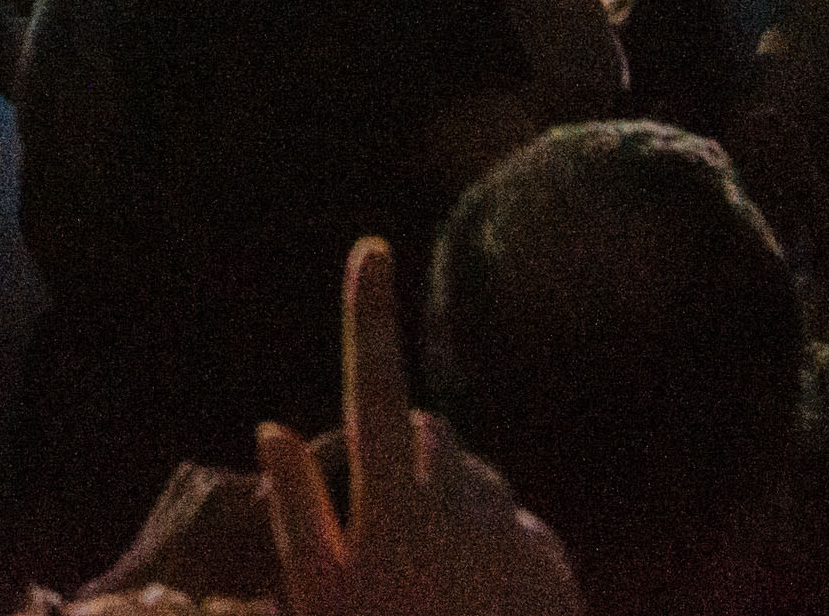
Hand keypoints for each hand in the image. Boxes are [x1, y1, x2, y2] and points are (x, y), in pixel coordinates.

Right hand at [254, 237, 579, 615]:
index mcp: (394, 504)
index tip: (370, 249)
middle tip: (377, 521)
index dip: (369, 315)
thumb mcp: (320, 600)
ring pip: (474, 479)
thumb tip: (275, 428)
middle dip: (406, 450)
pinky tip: (473, 607)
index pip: (374, 385)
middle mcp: (462, 499)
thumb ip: (298, 512)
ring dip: (449, 501)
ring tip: (427, 582)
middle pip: (429, 432)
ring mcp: (514, 529)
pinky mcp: (553, 563)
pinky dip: (491, 546)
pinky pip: (514, 527)